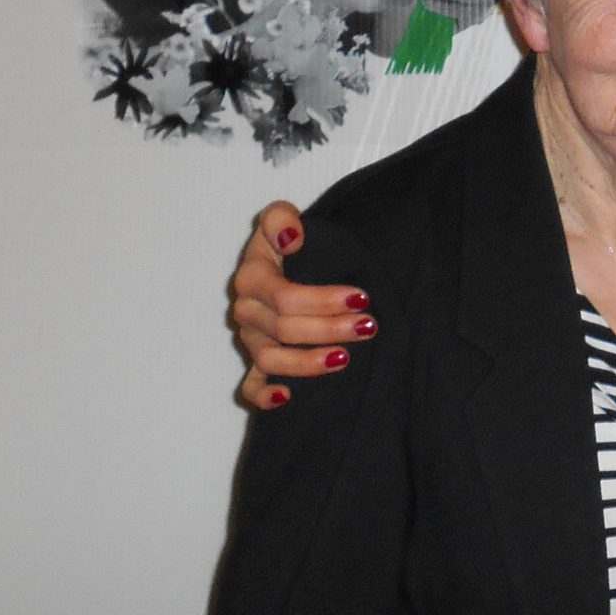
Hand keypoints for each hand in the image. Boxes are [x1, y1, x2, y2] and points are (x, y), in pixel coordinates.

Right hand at [229, 202, 374, 409]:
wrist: (282, 258)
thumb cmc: (286, 239)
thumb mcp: (280, 216)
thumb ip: (280, 218)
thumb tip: (291, 238)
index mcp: (251, 278)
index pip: (285, 297)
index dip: (323, 300)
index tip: (360, 296)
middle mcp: (247, 311)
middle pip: (284, 330)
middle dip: (329, 329)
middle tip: (368, 326)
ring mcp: (249, 338)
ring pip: (271, 360)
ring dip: (308, 363)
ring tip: (345, 358)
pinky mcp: (254, 359)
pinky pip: (250, 386)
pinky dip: (263, 396)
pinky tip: (287, 398)